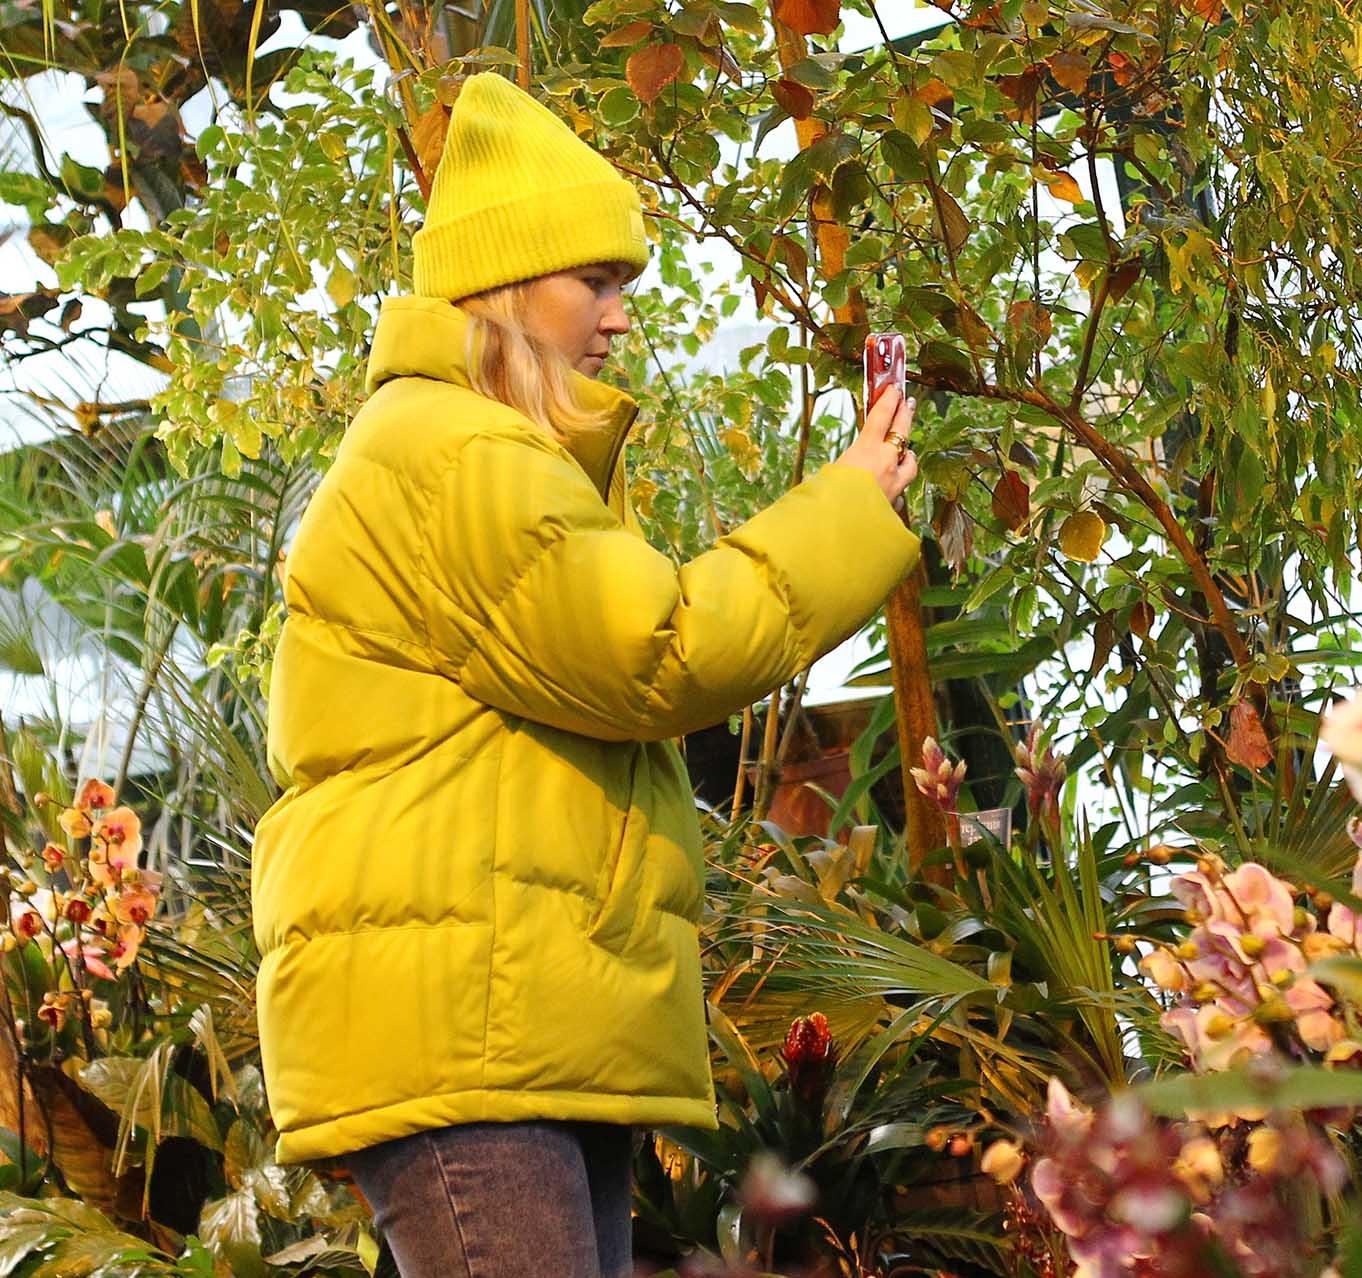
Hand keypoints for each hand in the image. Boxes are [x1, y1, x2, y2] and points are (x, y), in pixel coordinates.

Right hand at [833, 384, 917, 504]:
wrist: (839, 536)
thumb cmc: (824, 504)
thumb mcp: (825, 478)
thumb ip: (839, 470)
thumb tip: (840, 473)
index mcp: (865, 452)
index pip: (882, 417)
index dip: (889, 400)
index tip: (895, 389)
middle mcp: (885, 465)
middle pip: (902, 433)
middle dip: (905, 415)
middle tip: (909, 403)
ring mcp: (894, 485)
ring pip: (910, 463)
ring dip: (907, 455)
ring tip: (905, 452)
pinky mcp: (896, 504)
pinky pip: (902, 490)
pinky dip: (898, 486)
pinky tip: (891, 490)